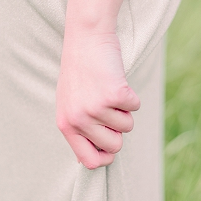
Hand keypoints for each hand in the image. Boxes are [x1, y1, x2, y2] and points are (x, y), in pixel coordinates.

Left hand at [55, 29, 139, 169]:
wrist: (85, 39)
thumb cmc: (79, 71)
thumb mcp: (69, 103)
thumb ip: (78, 130)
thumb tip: (86, 161)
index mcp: (66, 125)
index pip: (89, 161)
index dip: (105, 157)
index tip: (110, 147)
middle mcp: (78, 120)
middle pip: (114, 146)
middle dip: (118, 130)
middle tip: (107, 107)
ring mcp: (95, 108)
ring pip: (127, 126)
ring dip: (123, 109)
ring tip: (106, 88)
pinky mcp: (113, 95)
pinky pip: (135, 107)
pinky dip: (131, 95)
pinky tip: (115, 80)